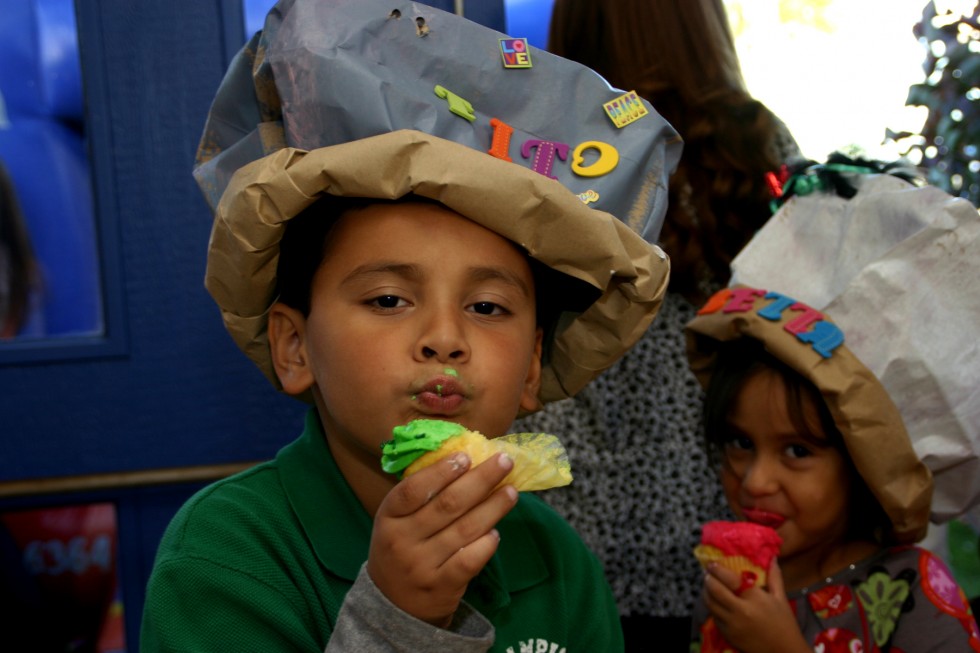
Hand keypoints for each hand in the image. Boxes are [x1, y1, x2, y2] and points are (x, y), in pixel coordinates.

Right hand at [367, 451, 517, 627]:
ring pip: (464, 530)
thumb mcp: (397, 521)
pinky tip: (496, 532)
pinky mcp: (441, 587)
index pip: (413, 490)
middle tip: (504, 462)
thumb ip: (422, 495)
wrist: (392, 606)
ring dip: (493, 508)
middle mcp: (402, 541)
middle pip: (447, 505)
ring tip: (511, 492)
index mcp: (388, 517)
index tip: (466, 456)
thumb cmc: (402, 548)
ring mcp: (421, 566)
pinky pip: (470, 560)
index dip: (440, 471)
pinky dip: (486, 543)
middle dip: (480, 480)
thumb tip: (464, 458)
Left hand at [702, 560, 810, 652]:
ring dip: (706, 592)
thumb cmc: (784, 624)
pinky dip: (712, 607)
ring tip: (708, 585)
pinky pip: (714, 616)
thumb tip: (772, 558)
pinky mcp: (727, 634)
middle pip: (714, 590)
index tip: (712, 563)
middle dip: (708, 579)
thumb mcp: (780, 599)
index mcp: (753, 598)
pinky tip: (714, 601)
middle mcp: (739, 610)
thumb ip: (774, 577)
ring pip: (710, 603)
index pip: (729, 579)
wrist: (783, 652)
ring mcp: (731, 624)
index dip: (717, 569)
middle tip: (707, 573)